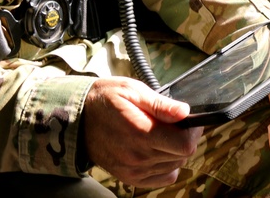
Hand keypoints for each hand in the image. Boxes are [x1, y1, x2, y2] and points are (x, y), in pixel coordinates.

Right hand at [81, 77, 202, 186]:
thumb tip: (184, 112)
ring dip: (175, 151)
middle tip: (175, 123)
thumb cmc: (105, 100)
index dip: (193, 131)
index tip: (188, 120)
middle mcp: (138, 157)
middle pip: (182, 155)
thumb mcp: (131, 91)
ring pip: (174, 166)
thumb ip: (160, 104)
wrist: (76, 120)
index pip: (185, 145)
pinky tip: (158, 149)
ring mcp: (133, 170)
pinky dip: (167, 165)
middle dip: (185, 138)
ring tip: (163, 133)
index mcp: (141, 133)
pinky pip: (163, 178)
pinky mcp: (130, 178)